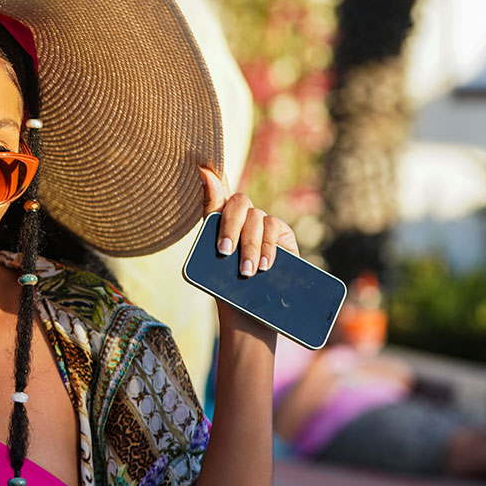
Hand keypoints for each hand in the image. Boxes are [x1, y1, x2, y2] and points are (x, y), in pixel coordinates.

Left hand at [198, 167, 298, 334]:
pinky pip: (275, 228)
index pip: (217, 192)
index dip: (212, 178)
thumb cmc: (227, 287)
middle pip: (237, 203)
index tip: (202, 169)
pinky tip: (265, 265)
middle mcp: (242, 218)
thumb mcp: (211, 257)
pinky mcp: (283, 235)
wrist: (249, 316)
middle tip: (225, 253)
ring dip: (250, 245)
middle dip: (230, 228)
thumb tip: (203, 172)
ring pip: (256, 219)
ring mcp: (263, 225)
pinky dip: (269, 247)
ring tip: (247, 271)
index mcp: (220, 220)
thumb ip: (210, 217)